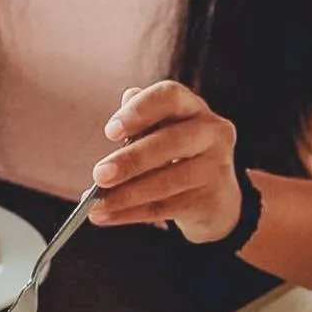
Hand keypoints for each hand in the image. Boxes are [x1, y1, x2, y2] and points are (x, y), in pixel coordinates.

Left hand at [88, 81, 241, 242]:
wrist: (213, 197)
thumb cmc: (174, 157)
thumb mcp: (156, 136)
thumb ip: (137, 127)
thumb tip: (118, 118)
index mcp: (192, 108)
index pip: (169, 95)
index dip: (138, 110)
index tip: (109, 132)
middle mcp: (212, 132)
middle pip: (170, 141)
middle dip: (131, 160)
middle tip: (99, 175)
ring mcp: (216, 166)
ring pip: (167, 181)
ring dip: (125, 194)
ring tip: (95, 204)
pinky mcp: (211, 198)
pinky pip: (164, 207)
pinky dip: (129, 213)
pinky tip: (104, 215)